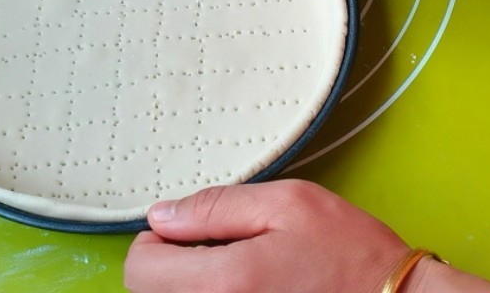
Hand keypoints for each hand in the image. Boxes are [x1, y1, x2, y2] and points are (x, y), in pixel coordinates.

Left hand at [123, 180, 438, 292]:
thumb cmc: (350, 254)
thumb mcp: (288, 205)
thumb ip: (216, 207)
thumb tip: (162, 216)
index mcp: (224, 283)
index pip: (140, 269)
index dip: (155, 241)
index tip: (185, 232)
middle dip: (172, 266)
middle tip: (217, 250)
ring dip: (191, 287)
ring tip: (239, 273)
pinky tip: (249, 291)